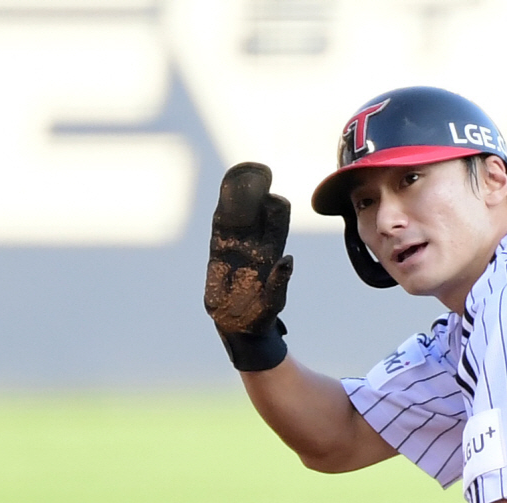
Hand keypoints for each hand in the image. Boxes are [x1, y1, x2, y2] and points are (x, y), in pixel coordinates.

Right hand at [204, 162, 292, 334]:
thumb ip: (280, 281)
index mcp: (271, 254)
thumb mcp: (274, 299)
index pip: (275, 226)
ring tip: (238, 175)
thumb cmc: (262, 314)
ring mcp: (236, 248)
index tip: (275, 194)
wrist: (241, 326)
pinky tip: (223, 197)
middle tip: (259, 171)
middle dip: (256, 194)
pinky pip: (219, 230)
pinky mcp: (218, 253)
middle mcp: (254, 247)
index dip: (275, 209)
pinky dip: (222, 213)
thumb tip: (288, 260)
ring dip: (237, 198)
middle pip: (256, 215)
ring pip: (237, 218)